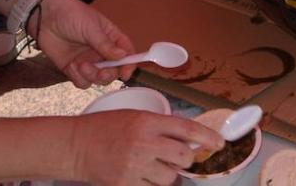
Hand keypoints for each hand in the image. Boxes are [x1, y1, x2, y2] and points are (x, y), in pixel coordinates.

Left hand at [34, 0, 136, 87]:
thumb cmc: (71, 14)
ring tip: (81, 65)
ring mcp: (88, 61)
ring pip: (98, 78)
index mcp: (111, 38)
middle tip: (101, 72)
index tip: (126, 73)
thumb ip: (106, 44)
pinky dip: (79, 78)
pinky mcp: (73, 68)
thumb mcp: (91, 27)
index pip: (127, 53)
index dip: (129, 64)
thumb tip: (123, 55)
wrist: (45, 17)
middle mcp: (101, 51)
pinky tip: (72, 66)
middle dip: (109, 74)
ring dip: (92, 76)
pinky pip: (82, 81)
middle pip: (113, 70)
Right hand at [71, 111, 222, 185]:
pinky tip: (141, 174)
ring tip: (152, 165)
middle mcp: (143, 143)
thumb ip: (162, 127)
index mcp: (148, 122)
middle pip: (183, 157)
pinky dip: (151, 184)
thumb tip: (190, 139)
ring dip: (167, 174)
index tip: (220, 143)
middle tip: (178, 156)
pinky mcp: (124, 184)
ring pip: (169, 177)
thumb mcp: (137, 117)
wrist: (76, 145)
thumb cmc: (107, 127)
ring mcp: (133, 166)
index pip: (187, 129)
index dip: (208, 137)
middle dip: (185, 159)